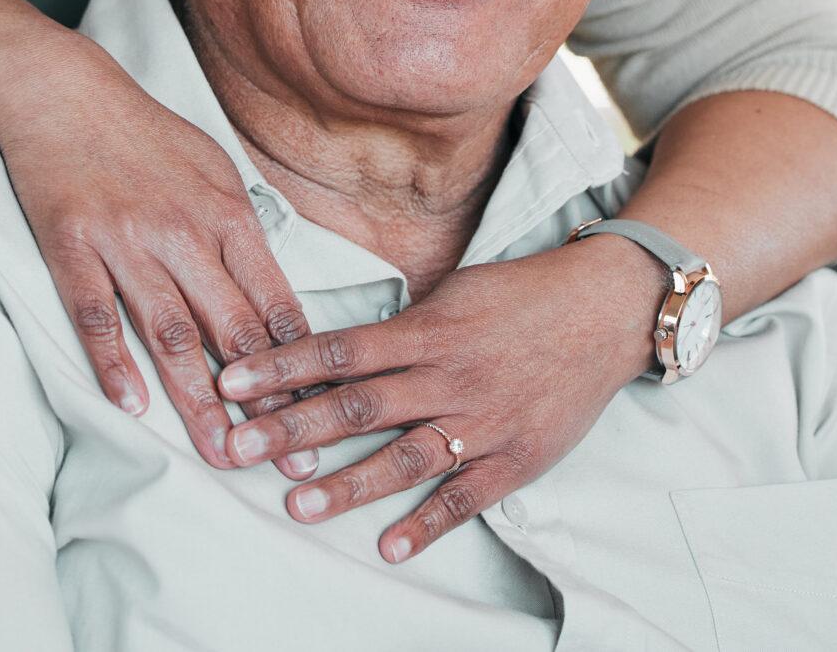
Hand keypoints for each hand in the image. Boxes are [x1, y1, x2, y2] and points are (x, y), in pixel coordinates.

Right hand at [0, 28, 320, 476]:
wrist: (58, 87)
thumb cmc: (140, 131)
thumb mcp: (211, 165)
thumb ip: (242, 227)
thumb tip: (274, 287)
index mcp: (226, 211)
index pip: (273, 301)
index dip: (300, 362)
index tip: (322, 411)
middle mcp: (182, 229)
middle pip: (231, 328)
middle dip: (264, 399)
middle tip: (285, 456)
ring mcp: (124, 239)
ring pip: (170, 332)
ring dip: (198, 400)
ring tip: (220, 452)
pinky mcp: (71, 244)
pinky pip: (96, 313)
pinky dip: (113, 362)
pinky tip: (131, 406)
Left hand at [214, 235, 660, 561]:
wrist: (604, 310)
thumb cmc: (521, 294)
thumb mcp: (452, 290)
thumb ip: (400, 324)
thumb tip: (340, 347)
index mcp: (425, 330)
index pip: (339, 351)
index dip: (282, 367)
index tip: (232, 383)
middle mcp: (446, 376)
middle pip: (357, 406)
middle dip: (292, 428)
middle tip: (237, 448)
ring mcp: (481, 420)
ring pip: (403, 456)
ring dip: (347, 483)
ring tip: (297, 504)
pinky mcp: (515, 457)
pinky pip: (464, 496)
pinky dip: (428, 524)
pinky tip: (391, 547)